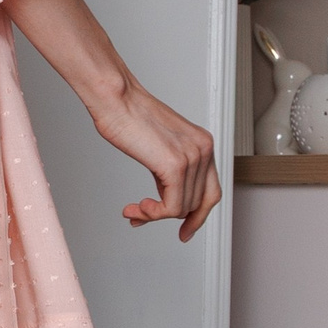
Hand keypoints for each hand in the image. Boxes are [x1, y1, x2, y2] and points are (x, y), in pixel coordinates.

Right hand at [90, 82, 220, 240]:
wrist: (116, 98)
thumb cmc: (128, 116)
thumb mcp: (159, 146)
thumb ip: (169, 170)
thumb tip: (164, 198)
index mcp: (203, 143)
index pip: (211, 190)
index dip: (199, 215)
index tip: (185, 229)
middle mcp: (204, 149)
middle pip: (200, 203)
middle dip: (175, 219)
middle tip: (145, 221)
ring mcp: (193, 157)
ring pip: (183, 208)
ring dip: (154, 215)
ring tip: (133, 210)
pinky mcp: (176, 166)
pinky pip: (172, 207)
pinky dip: (153, 214)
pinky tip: (137, 208)